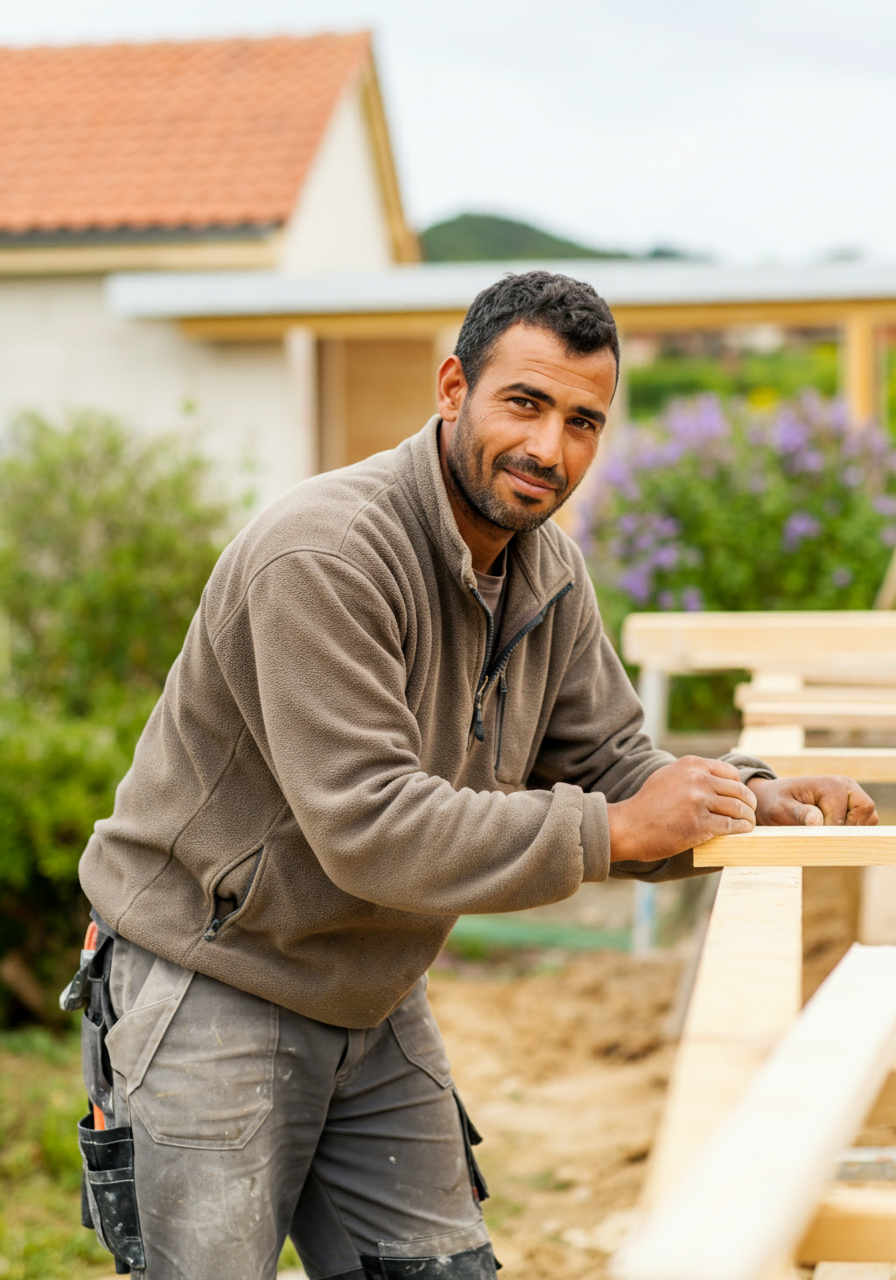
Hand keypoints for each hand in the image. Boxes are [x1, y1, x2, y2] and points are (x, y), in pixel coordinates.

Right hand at [607, 756, 756, 863]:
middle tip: (751, 812)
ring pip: (738, 808)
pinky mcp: (699, 824)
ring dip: (748, 818)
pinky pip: (731, 825)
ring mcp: (699, 801)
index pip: (731, 773)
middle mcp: (697, 779)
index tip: (740, 798)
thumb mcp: (667, 776)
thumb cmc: (646, 805)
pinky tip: (742, 831)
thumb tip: (714, 779)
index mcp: (691, 764)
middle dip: (749, 803)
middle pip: (739, 790)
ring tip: (749, 824)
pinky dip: (741, 829)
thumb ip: (690, 774)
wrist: (628, 826)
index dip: (739, 787)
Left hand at [747, 775, 877, 826]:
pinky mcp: (852, 803)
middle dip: (847, 827)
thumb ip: (799, 814)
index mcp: (829, 785)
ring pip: (869, 816)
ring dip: (852, 828)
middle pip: (866, 810)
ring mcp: (851, 793)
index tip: (812, 834)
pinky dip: (854, 827)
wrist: (772, 797)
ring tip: (826, 829)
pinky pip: (866, 820)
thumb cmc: (775, 803)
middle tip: (824, 833)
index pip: (843, 817)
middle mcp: (845, 785)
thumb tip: (816, 821)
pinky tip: (832, 828)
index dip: (829, 832)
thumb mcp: (780, 809)